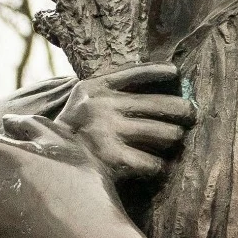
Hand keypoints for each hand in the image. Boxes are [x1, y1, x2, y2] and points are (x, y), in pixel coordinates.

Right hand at [55, 62, 195, 185]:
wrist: (48, 165)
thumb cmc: (74, 130)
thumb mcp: (84, 99)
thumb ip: (111, 88)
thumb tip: (162, 79)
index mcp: (95, 87)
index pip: (136, 72)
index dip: (160, 72)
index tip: (176, 73)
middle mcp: (102, 105)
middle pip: (162, 105)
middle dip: (184, 111)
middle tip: (190, 115)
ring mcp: (108, 132)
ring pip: (165, 134)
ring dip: (172, 139)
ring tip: (170, 141)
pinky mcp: (113, 160)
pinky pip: (154, 163)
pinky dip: (159, 166)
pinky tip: (154, 165)